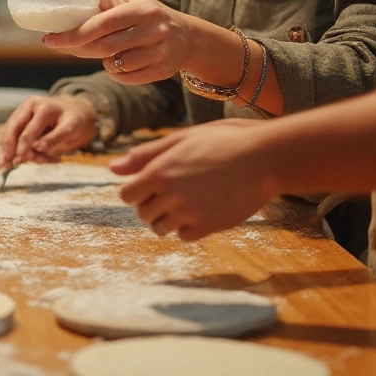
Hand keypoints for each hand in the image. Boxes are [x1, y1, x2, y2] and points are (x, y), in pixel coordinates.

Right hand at [0, 95, 97, 168]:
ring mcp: (22, 114)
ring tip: (11, 165)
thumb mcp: (71, 129)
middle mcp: (29, 107)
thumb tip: (38, 148)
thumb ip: (54, 138)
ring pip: (8, 133)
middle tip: (5, 165)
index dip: (23, 146)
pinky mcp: (19, 122)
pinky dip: (10, 149)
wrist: (75, 113)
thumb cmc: (75, 121)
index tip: (20, 159)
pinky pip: (10, 136)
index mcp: (42, 107)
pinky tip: (11, 161)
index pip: (28, 130)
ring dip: (9, 151)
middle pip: (12, 129)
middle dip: (8, 148)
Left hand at [43, 0, 196, 84]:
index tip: (49, 39)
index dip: (74, 34)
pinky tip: (120, 63)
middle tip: (60, 46)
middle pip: (105, 47)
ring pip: (115, 65)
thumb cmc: (148, 14)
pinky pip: (127, 78)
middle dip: (78, 49)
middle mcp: (154, 30)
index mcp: (142, 9)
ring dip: (102, 61)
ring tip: (105, 51)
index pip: (102, 24)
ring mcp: (160, 52)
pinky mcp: (163, 71)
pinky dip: (116, 73)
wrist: (188, 37)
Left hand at [109, 119, 271, 240]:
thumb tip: (112, 169)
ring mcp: (187, 213)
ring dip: (168, 218)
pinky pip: (183, 236)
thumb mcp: (180, 140)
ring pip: (161, 228)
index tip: (151, 186)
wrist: (262, 159)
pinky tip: (201, 210)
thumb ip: (145, 155)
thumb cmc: (221, 142)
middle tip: (172, 192)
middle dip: (151, 205)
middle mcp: (169, 194)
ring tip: (187, 202)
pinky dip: (187, 227)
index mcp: (159, 171)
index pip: (127, 195)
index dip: (137, 191)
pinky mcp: (206, 227)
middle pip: (142, 213)